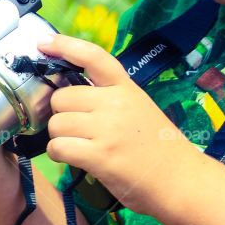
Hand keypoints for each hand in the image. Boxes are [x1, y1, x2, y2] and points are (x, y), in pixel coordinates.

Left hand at [37, 33, 200, 215]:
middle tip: (78, 130)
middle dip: (62, 115)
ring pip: (56, 124)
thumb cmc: (158, 147)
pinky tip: (73, 158)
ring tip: (81, 146)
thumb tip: (70, 96)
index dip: (65, 46)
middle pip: (61, 98)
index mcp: (126, 87)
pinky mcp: (100, 156)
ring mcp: (108, 129)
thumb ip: (109, 98)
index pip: (93, 57)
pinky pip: (58, 147)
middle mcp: (116, 103)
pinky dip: (58, 154)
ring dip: (60, 137)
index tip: (44, 44)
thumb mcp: (139, 108)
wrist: (181, 180)